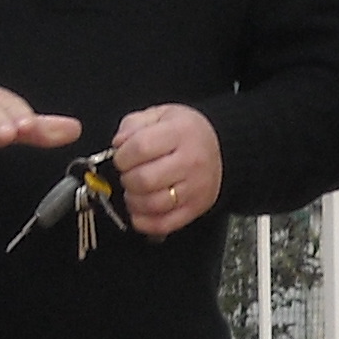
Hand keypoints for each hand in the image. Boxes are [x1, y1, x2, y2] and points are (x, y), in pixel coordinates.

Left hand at [113, 103, 222, 235]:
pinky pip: (164, 224)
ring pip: (152, 204)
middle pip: (144, 179)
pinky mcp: (196, 208)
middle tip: (129, 174)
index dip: (122, 156)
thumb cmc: (186, 132)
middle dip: (127, 179)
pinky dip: (144, 222)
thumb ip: (133, 125)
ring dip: (133, 200)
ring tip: (134, 191)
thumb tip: (118, 145)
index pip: (140, 147)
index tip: (121, 158)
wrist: (219, 146)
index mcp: (181, 132)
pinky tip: (139, 211)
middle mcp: (191, 161)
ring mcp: (195, 188)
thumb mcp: (160, 115)